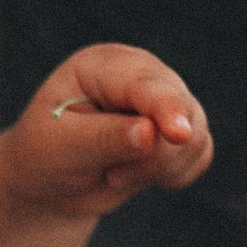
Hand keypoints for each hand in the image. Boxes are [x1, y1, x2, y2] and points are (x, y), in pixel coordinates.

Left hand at [0, 47, 212, 221]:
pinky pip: (200, 154)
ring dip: (158, 169)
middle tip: (112, 177)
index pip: (147, 84)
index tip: (177, 135)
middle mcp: (143, 74)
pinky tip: (136, 176)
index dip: (165, 108)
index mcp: (106, 66)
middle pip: (181, 109)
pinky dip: (174, 174)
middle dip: (153, 156)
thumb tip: (151, 133)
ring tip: (114, 175)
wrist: (50, 181)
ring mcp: (165, 100)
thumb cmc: (46, 156)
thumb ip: (104, 139)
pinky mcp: (179, 130)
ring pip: (195, 136)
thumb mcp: (62, 147)